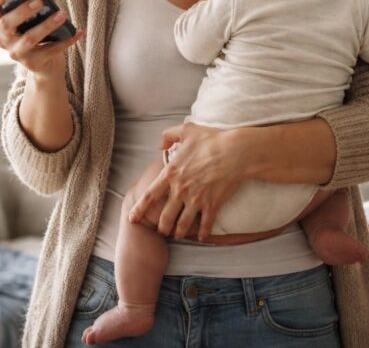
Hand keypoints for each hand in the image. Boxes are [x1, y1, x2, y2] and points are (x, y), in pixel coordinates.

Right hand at [0, 0, 84, 80]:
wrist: (45, 64)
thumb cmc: (37, 31)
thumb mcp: (34, 17)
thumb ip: (36, 4)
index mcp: (0, 22)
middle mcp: (4, 39)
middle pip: (6, 24)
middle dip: (21, 11)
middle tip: (39, 1)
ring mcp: (17, 52)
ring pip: (29, 38)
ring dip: (47, 25)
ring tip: (62, 14)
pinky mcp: (33, 63)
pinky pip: (51, 50)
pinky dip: (67, 40)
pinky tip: (78, 32)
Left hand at [129, 123, 247, 240]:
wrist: (236, 151)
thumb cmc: (212, 139)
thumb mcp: (187, 130)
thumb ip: (168, 135)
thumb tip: (159, 145)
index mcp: (171, 173)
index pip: (150, 195)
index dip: (139, 209)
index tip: (132, 218)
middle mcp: (181, 189)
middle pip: (165, 215)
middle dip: (161, 227)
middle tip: (161, 231)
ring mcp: (196, 199)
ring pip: (182, 224)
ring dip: (178, 232)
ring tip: (177, 236)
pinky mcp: (212, 204)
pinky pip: (205, 224)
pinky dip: (202, 233)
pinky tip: (201, 238)